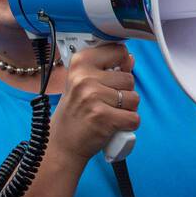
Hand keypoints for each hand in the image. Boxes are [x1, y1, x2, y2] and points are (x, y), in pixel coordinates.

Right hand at [49, 44, 140, 162]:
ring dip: (127, 110)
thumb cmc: (74, 114)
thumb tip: (130, 59)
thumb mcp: (83, 84)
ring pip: (134, 98)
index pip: (119, 51)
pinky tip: (113, 126)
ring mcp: (93, 97)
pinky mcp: (103, 117)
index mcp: (80, 63)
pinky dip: (128, 125)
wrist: (61, 145)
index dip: (122, 64)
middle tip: (106, 103)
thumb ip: (107, 70)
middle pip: (129, 78)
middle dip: (124, 93)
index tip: (113, 75)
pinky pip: (134, 118)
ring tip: (109, 114)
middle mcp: (85, 78)